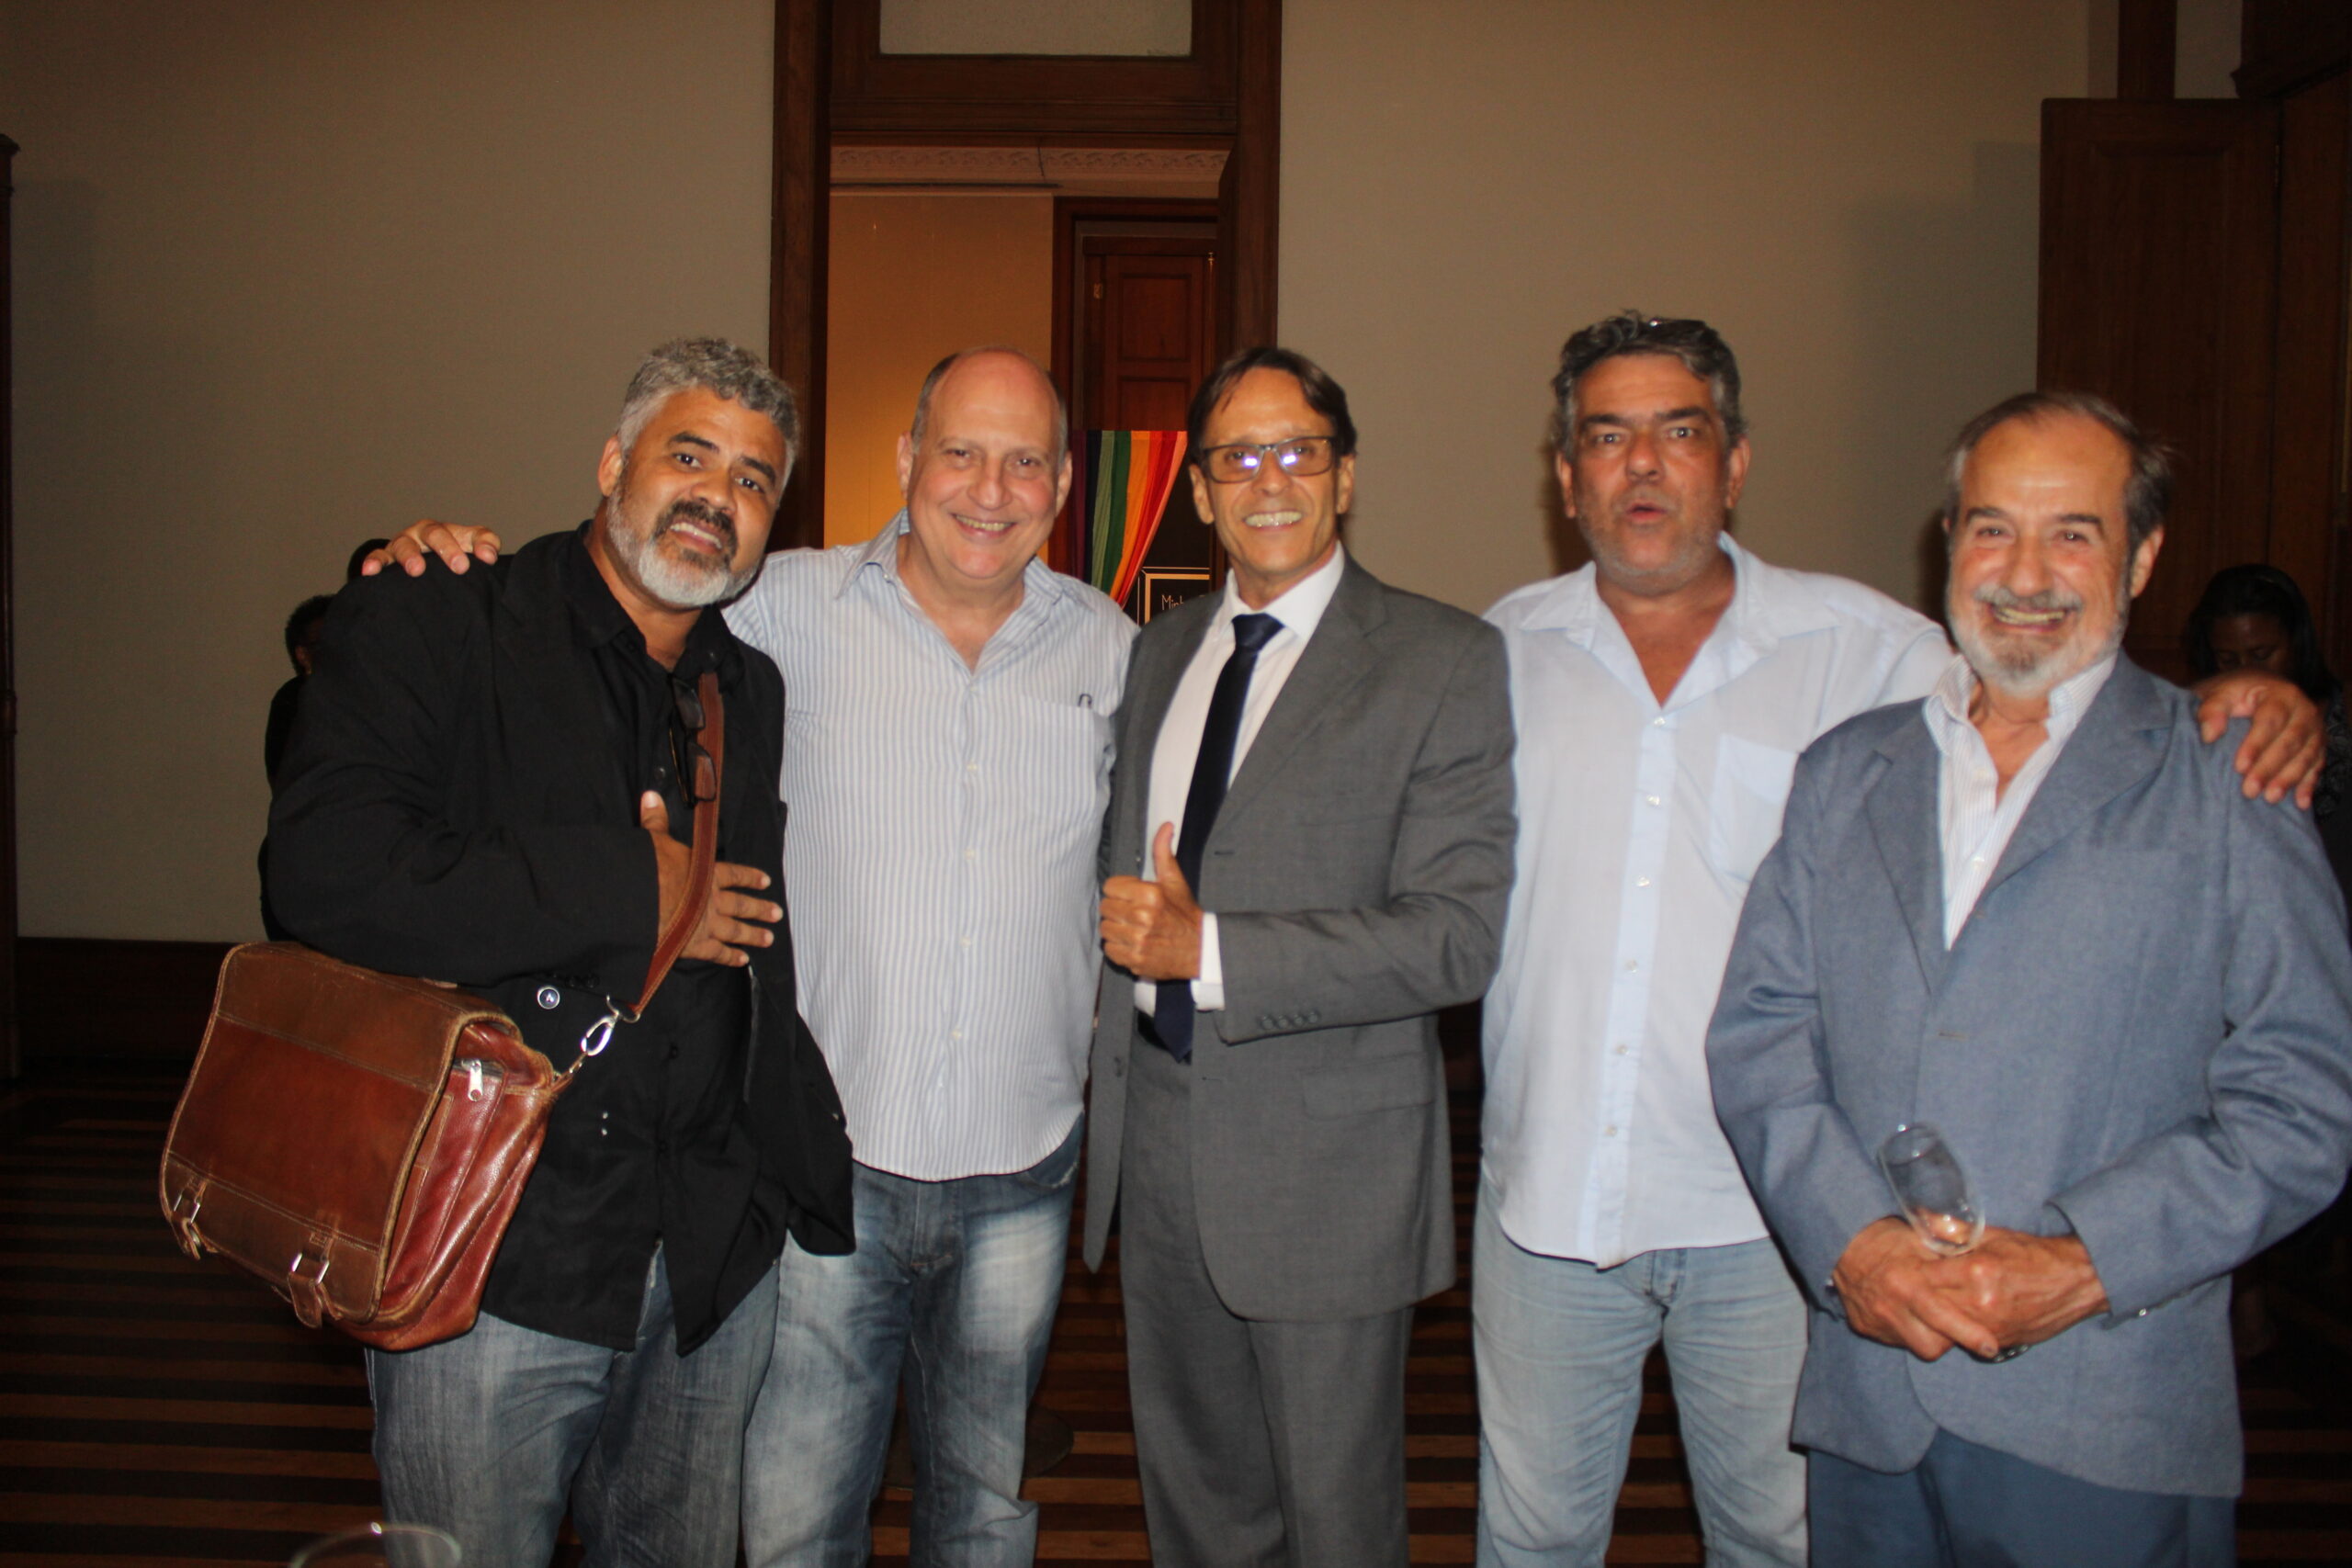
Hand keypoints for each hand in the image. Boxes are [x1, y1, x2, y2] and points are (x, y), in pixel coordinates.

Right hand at [359, 520, 503, 576]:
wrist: (420, 563)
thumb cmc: (450, 554)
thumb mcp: (470, 547)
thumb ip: (486, 545)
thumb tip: (489, 557)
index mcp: (450, 531)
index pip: (467, 534)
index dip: (478, 544)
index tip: (487, 560)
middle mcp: (424, 533)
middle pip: (435, 534)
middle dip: (446, 548)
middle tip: (459, 566)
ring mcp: (404, 543)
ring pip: (404, 544)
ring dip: (410, 556)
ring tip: (417, 570)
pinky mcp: (386, 556)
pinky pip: (378, 557)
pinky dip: (374, 562)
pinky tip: (370, 571)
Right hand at [640, 791, 779, 966]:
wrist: (638, 903)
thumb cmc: (647, 869)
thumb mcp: (652, 841)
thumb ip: (655, 821)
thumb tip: (650, 796)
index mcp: (706, 873)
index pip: (735, 874)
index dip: (751, 877)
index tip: (766, 881)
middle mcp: (712, 899)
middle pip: (742, 905)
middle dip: (761, 909)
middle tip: (777, 914)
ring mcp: (706, 924)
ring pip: (736, 930)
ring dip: (753, 935)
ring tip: (769, 939)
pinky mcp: (695, 945)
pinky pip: (717, 953)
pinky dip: (731, 957)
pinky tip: (742, 961)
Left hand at [1099, 823, 1203, 980]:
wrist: (1201, 949)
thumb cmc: (1184, 914)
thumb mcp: (1175, 881)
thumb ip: (1163, 853)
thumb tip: (1166, 826)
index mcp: (1150, 895)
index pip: (1110, 887)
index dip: (1120, 891)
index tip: (1133, 896)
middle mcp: (1142, 918)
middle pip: (1105, 908)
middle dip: (1117, 909)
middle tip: (1133, 913)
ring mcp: (1138, 941)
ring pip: (1105, 929)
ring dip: (1116, 929)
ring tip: (1134, 929)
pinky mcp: (1135, 960)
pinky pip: (1110, 950)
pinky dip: (1119, 948)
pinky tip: (1134, 943)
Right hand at [1830, 1217, 2003, 1360]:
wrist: (1839, 1243)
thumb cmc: (1889, 1238)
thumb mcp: (1921, 1237)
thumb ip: (1952, 1251)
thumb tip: (1987, 1261)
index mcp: (1910, 1278)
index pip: (1946, 1310)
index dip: (1972, 1330)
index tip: (1992, 1342)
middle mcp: (1893, 1303)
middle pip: (1935, 1340)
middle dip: (1964, 1343)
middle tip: (1988, 1345)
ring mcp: (1878, 1318)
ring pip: (1921, 1346)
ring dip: (1938, 1339)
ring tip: (1947, 1324)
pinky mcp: (1866, 1327)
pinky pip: (1898, 1341)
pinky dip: (1912, 1333)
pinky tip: (1916, 1318)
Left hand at [1917, 1226, 2107, 1350]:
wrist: (2076, 1282)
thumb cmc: (2033, 1254)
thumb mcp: (1993, 1235)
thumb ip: (1955, 1231)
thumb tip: (1922, 1220)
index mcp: (1977, 1271)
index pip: (1925, 1276)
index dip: (1909, 1272)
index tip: (1896, 1268)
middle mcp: (1981, 1302)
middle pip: (1930, 1305)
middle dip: (1913, 1298)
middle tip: (1898, 1290)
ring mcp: (1991, 1326)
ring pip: (1944, 1326)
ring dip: (1929, 1317)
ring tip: (1916, 1306)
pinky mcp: (2001, 1341)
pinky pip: (1964, 1338)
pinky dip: (1951, 1329)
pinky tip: (1943, 1318)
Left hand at [2193, 669, 2320, 806]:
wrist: (2256, 692)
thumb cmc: (2235, 697)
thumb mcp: (2220, 694)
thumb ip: (2212, 710)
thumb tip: (2209, 734)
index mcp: (2281, 695)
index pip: (2270, 720)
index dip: (2256, 744)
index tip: (2239, 767)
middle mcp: (2304, 711)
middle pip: (2291, 741)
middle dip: (2270, 768)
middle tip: (2250, 791)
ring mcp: (2314, 730)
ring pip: (2307, 756)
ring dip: (2289, 779)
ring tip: (2270, 798)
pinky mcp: (2318, 746)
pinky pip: (2317, 767)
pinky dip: (2309, 785)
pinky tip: (2300, 803)